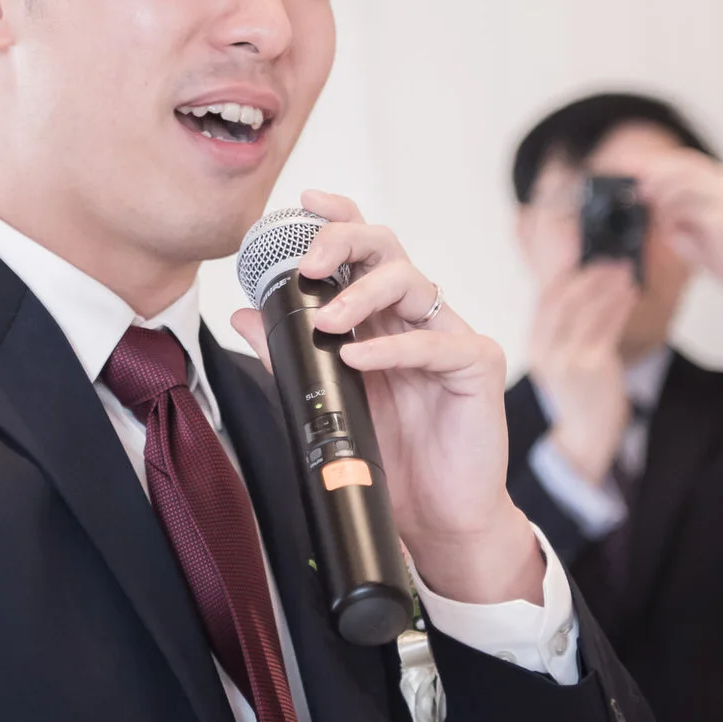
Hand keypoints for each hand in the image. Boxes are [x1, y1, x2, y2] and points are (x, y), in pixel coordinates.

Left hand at [231, 190, 542, 605]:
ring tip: (327, 322)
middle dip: (344, 241)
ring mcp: (451, 336)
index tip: (304, 201)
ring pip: (411, 281)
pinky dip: (391, 348)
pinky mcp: (478, 364)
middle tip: (309, 263)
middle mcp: (417, 317)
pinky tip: (356, 357)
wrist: (439, 520)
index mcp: (382, 317)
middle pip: (387, 248)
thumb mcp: (330, 402)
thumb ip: (289, 356)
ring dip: (361, 294)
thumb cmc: (394, 459)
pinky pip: (436, 342)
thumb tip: (244, 316)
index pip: (363, 252)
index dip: (339, 217)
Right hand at [527, 261, 641, 485]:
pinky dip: (619, 306)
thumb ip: (564, 328)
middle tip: (609, 261)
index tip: (585, 259)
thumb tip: (581, 289)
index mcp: (535, 346)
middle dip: (589, 275)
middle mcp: (545, 351)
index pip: (545, 299)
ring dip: (608, 286)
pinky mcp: (591, 367)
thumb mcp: (559, 360)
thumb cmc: (578, 397)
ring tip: (624, 272)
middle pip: (565, 299)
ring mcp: (566, 359)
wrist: (585, 437)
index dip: (566, 275)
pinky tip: (630, 295)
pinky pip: (606, 326)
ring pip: (587, 309)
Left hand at [627, 147, 722, 317]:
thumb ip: (678, 209)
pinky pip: (686, 211)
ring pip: (683, 187)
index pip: (689, 161)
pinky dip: (671, 220)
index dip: (661, 165)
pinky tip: (669, 233)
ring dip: (663, 202)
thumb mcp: (700, 226)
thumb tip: (647, 195)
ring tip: (657, 220)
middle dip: (656, 178)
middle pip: (684, 168)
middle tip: (638, 192)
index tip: (637, 171)